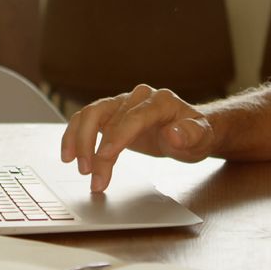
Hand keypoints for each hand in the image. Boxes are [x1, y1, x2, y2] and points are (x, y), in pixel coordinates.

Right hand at [60, 85, 213, 192]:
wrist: (188, 130)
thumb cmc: (195, 134)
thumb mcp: (201, 138)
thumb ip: (190, 135)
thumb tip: (173, 134)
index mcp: (161, 101)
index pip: (134, 116)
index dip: (118, 135)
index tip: (104, 156)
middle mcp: (138, 97)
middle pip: (107, 115)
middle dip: (93, 145)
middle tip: (89, 173)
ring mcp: (122, 103)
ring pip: (91, 114)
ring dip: (79, 140)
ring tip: (79, 167)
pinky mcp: (111, 113)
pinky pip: (86, 119)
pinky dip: (74, 136)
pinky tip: (69, 154)